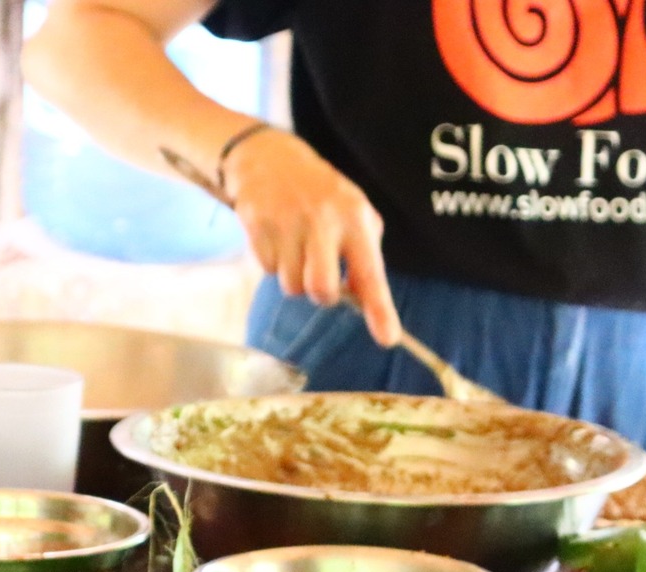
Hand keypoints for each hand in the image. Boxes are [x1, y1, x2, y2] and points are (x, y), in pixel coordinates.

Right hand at [222, 129, 401, 347]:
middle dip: (323, 294)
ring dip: (296, 276)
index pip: (370, 272)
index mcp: (354, 217)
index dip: (380, 309)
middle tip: (321, 274)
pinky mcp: (257, 225)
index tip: (388, 339)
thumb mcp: (354, 214)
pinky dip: (274, 263)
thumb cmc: (322, 196)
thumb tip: (368, 304)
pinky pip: (268, 271)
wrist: (269, 158)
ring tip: (297, 246)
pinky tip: (278, 237)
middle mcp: (322, 220)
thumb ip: (364, 257)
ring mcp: (286, 222)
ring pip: (292, 286)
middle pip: (322, 290)